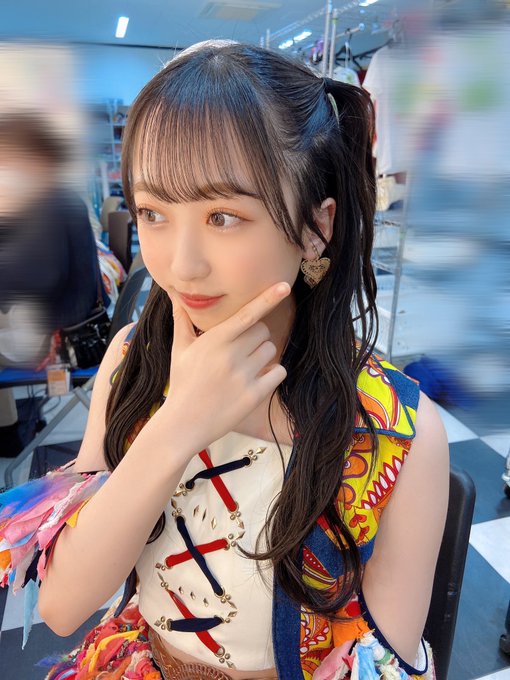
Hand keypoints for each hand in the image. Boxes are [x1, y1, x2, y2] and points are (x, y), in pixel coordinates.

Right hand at [160, 282, 290, 453]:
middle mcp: (230, 357)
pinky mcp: (254, 396)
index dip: (267, 298)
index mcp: (214, 341)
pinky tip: (256, 380)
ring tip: (244, 367)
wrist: (183, 424)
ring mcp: (244, 377)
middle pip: (263, 331)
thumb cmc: (182, 383)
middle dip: (255, 337)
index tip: (284, 286)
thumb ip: (182, 320)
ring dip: (263, 355)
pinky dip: (273, 374)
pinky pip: (279, 372)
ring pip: (271, 350)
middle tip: (240, 350)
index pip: (247, 314)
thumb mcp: (179, 350)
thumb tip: (172, 294)